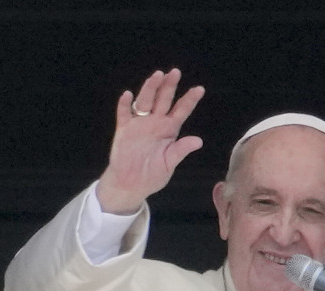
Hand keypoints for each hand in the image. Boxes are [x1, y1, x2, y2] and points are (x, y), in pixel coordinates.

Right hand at [97, 68, 204, 213]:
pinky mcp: (124, 129)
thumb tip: (198, 141)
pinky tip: (128, 95)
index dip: (190, 100)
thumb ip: (181, 150)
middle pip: (163, 100)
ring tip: (157, 75)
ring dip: (150, 88)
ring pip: (145, 101)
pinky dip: (125, 104)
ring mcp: (139, 124)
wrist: (131, 184)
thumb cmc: (152, 174)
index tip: (200, 89)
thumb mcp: (169, 163)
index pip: (181, 111)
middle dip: (169, 86)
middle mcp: (155, 123)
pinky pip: (124, 114)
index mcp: (169, 130)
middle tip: (175, 72)